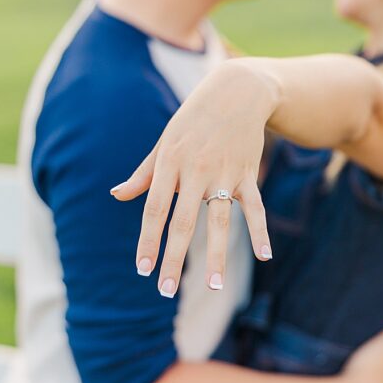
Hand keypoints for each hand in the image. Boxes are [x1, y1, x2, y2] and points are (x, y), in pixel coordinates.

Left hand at [110, 62, 274, 295]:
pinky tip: (265, 256)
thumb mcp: (164, 143)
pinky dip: (259, 230)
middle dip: (174, 258)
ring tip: (215, 288)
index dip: (148, 239)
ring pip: (219, 221)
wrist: (235, 91)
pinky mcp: (247, 173)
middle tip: (166, 291)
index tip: (142, 268)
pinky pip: (254, 207)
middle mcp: (194, 171)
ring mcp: (223, 173)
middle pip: (183, 222)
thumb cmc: (191, 121)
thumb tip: (117, 196)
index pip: (154, 209)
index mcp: (168, 164)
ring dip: (217, 256)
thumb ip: (143, 174)